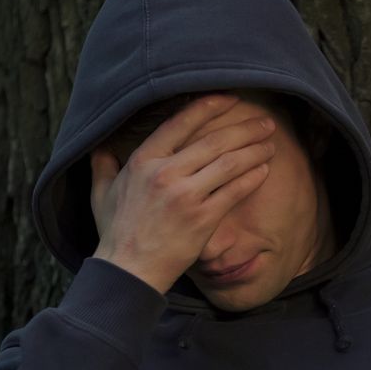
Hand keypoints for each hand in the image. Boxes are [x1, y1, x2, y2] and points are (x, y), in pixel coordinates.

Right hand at [88, 94, 276, 293]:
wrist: (129, 271)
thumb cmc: (115, 233)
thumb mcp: (101, 193)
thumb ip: (103, 166)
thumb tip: (100, 147)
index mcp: (142, 161)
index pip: (180, 123)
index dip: (208, 107)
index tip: (229, 99)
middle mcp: (165, 173)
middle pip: (214, 141)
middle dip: (244, 129)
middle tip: (265, 123)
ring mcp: (186, 196)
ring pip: (229, 163)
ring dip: (254, 150)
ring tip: (270, 143)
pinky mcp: (203, 219)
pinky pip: (234, 191)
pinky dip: (252, 178)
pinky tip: (264, 170)